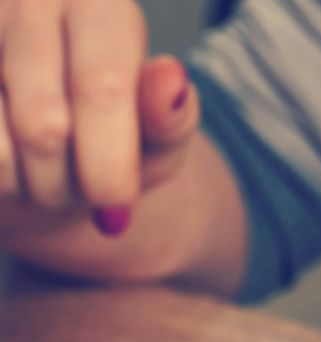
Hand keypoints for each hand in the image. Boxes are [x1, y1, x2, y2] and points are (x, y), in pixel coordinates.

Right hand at [0, 0, 198, 238]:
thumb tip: (170, 80)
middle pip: (43, 126)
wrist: (42, 151)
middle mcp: (25, 1)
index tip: (115, 209)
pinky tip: (11, 165)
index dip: (108, 160)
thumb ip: (171, 118)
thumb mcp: (158, 138)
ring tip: (43, 177)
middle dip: (67, 186)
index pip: (101, 85)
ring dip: (26, 188)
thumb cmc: (110, 138)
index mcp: (97, 4)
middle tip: (81, 194)